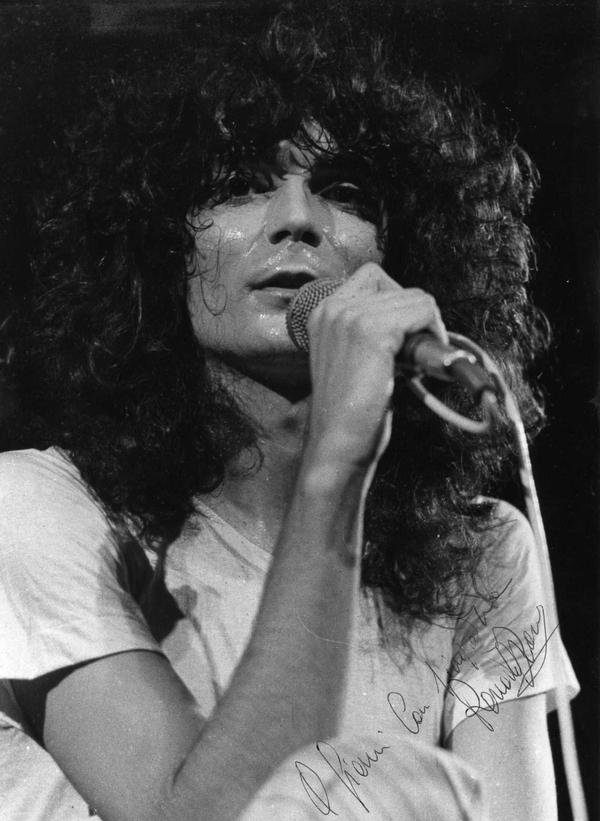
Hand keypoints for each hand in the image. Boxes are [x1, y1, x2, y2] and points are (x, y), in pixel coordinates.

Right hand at [303, 263, 447, 472]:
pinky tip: (421, 363)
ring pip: (415, 298)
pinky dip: (433, 334)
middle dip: (415, 317)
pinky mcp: (371, 331)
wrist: (337, 443)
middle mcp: (332, 307)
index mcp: (323, 312)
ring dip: (426, 328)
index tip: (404, 338)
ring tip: (415, 363)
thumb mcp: (351, 359)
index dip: (398, 304)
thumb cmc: (348, 411)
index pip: (374, 278)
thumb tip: (415, 320)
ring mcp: (350, 316)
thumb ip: (369, 333)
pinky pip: (422, 310)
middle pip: (398, 285)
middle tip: (415, 354)